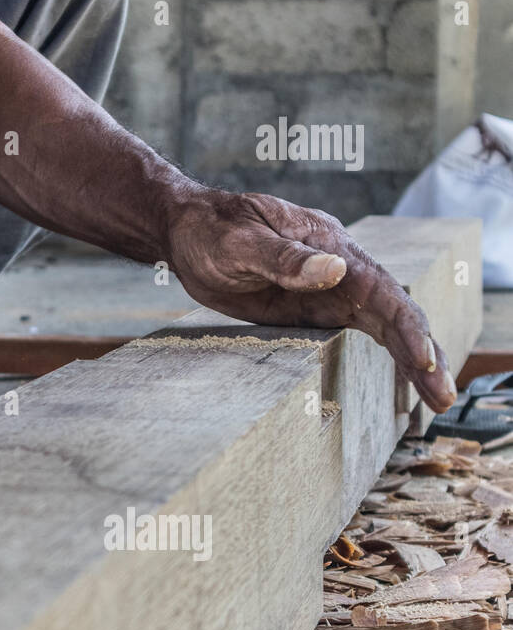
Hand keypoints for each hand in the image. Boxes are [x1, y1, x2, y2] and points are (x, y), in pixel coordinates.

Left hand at [166, 190, 456, 412]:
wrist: (187, 230)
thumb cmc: (211, 230)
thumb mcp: (239, 242)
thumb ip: (284, 259)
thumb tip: (334, 270)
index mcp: (329, 243)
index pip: (378, 287)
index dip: (403, 325)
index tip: (421, 359)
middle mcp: (339, 267)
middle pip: (393, 310)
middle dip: (422, 352)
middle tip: (443, 397)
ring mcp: (328, 289)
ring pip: (382, 324)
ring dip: (411, 359)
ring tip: (436, 400)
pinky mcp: (312, 308)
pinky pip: (356, 331)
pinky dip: (384, 354)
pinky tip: (404, 379)